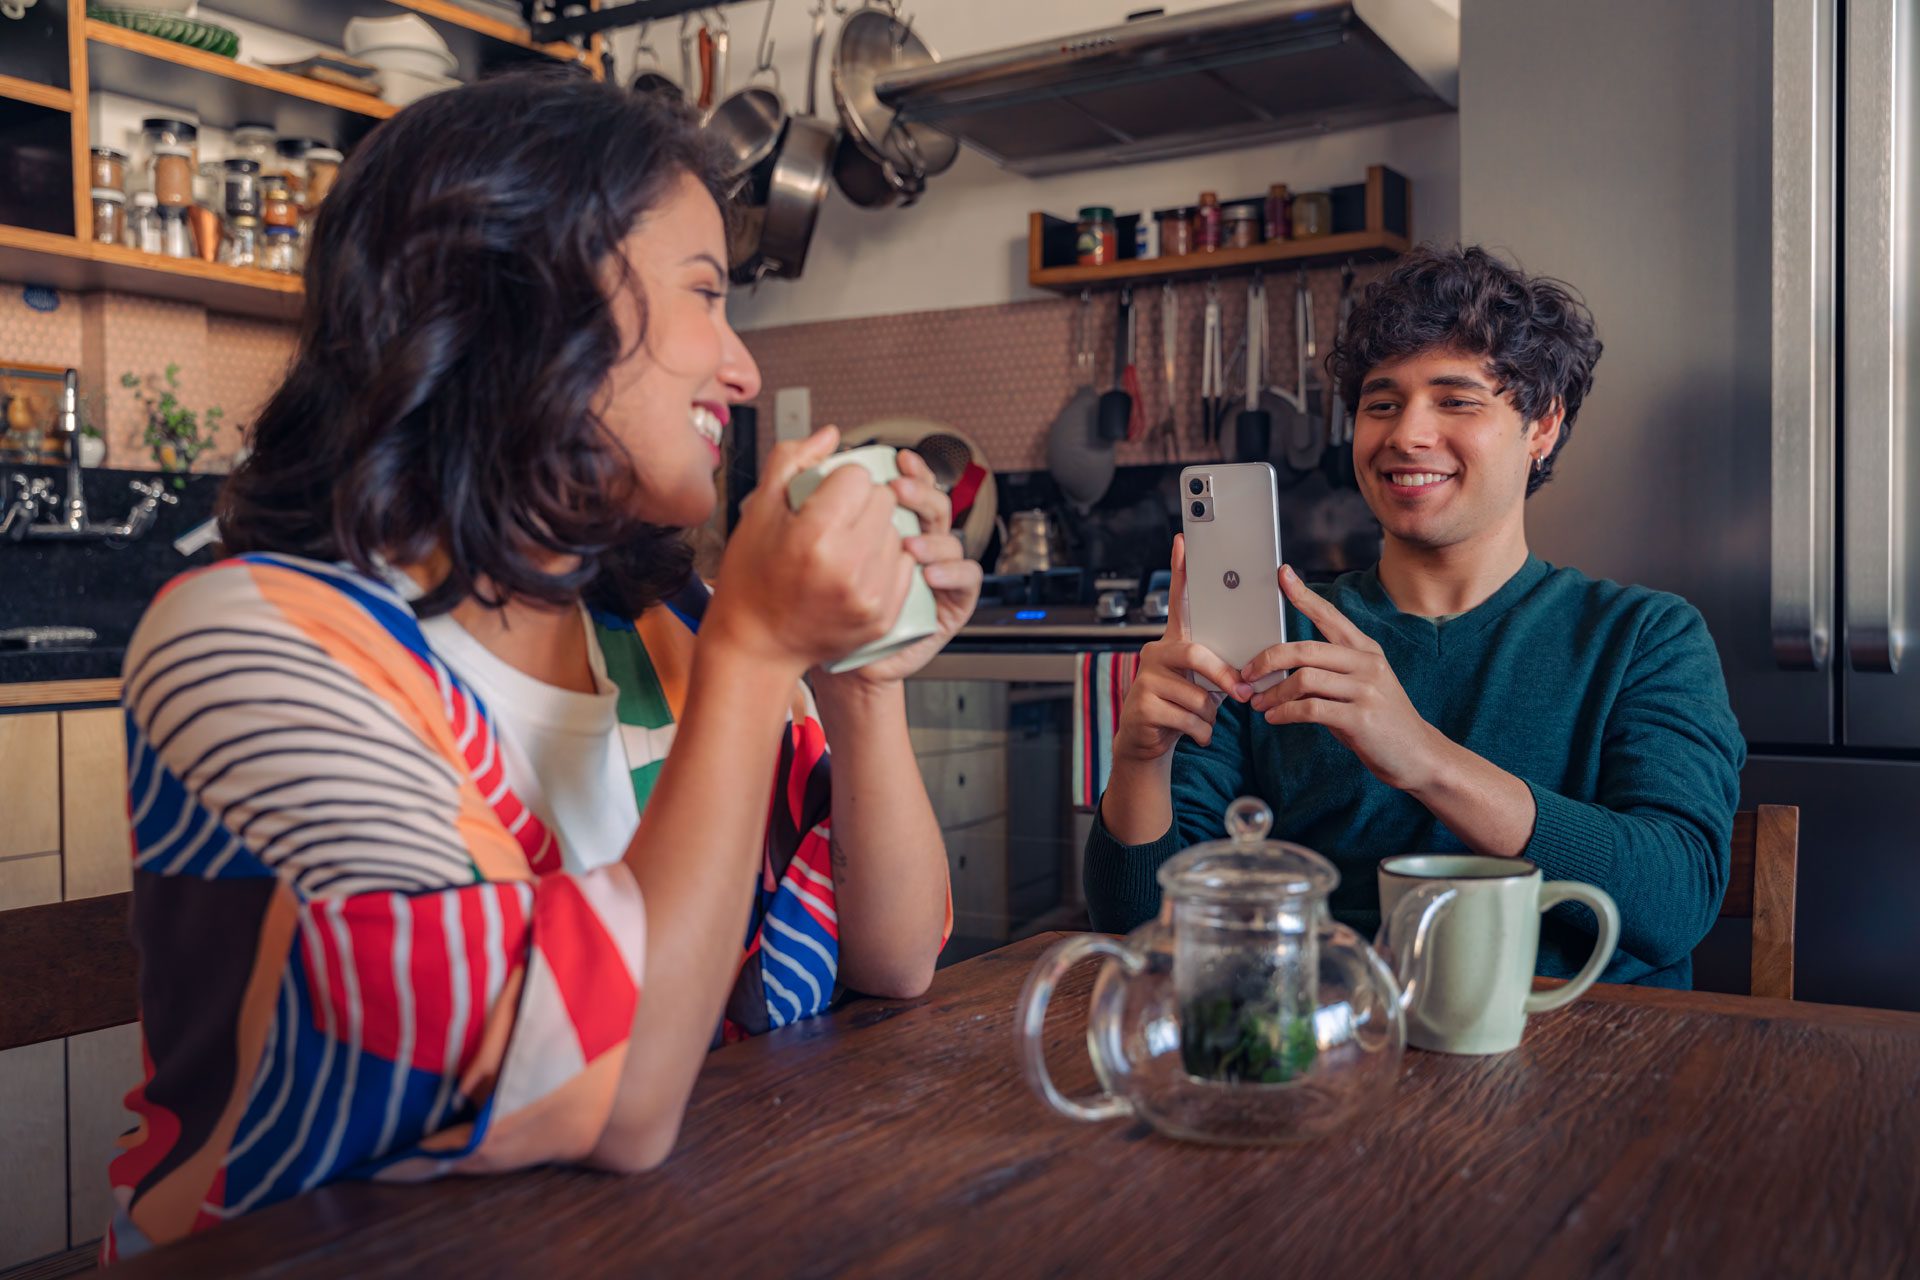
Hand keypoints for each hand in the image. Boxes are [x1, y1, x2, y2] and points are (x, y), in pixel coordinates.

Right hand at [704, 426, 913, 675]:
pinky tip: (857, 570)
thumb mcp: (759, 511)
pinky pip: (905, 565)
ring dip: (878, 532)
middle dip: (863, 503)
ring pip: (899, 531)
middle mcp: (847, 566)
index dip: (839, 482)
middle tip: (836, 522)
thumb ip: (793, 460)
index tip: (823, 499)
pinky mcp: (883, 615)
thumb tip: (832, 434)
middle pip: (885, 500)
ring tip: (846, 547)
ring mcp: (869, 594)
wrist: (757, 645)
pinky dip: (886, 561)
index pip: (859, 476)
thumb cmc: (751, 578)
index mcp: (814, 535)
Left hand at [822, 448, 983, 686]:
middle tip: (899, 490)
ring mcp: (936, 572)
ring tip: (908, 543)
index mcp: (892, 526)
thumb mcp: (807, 540)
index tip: (896, 461)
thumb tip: (826, 441)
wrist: (838, 659)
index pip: (911, 487)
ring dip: (933, 537)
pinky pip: (966, 579)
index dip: (910, 471)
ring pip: (952, 539)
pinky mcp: (950, 602)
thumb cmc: (821, 603)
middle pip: (935, 505)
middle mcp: (918, 544)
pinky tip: (930, 573)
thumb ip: (813, 493)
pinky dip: (953, 572)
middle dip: (922, 493)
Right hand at [1111, 533, 1251, 764]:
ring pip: (1196, 694)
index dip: (1180, 572)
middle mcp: (1155, 652)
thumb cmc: (1182, 708)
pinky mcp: (1141, 704)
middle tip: (1242, 694)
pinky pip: (1187, 717)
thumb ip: (1222, 669)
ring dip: (1211, 715)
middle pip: (1195, 654)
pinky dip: (1202, 732)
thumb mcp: (1205, 683)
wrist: (1147, 742)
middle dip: (1224, 677)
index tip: (1184, 542)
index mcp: (1174, 642)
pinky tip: (1196, 734)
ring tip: (1203, 720)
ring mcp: (1144, 677)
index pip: (1178, 601)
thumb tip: (1252, 670)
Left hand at [1241, 564, 1444, 791]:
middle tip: (1248, 674)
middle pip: (1305, 649)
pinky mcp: (1360, 718)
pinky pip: (1310, 709)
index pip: (1330, 615)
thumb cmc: (1379, 719)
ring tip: (1259, 705)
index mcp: (1365, 649)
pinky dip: (1284, 713)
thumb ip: (1327, 673)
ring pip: (1304, 679)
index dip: (1303, 595)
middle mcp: (1367, 663)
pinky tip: (1275, 718)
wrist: (1418, 754)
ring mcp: (1366, 690)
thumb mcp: (1359, 686)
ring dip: (1273, 693)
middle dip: (1268, 660)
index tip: (1282, 574)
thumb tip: (1279, 670)